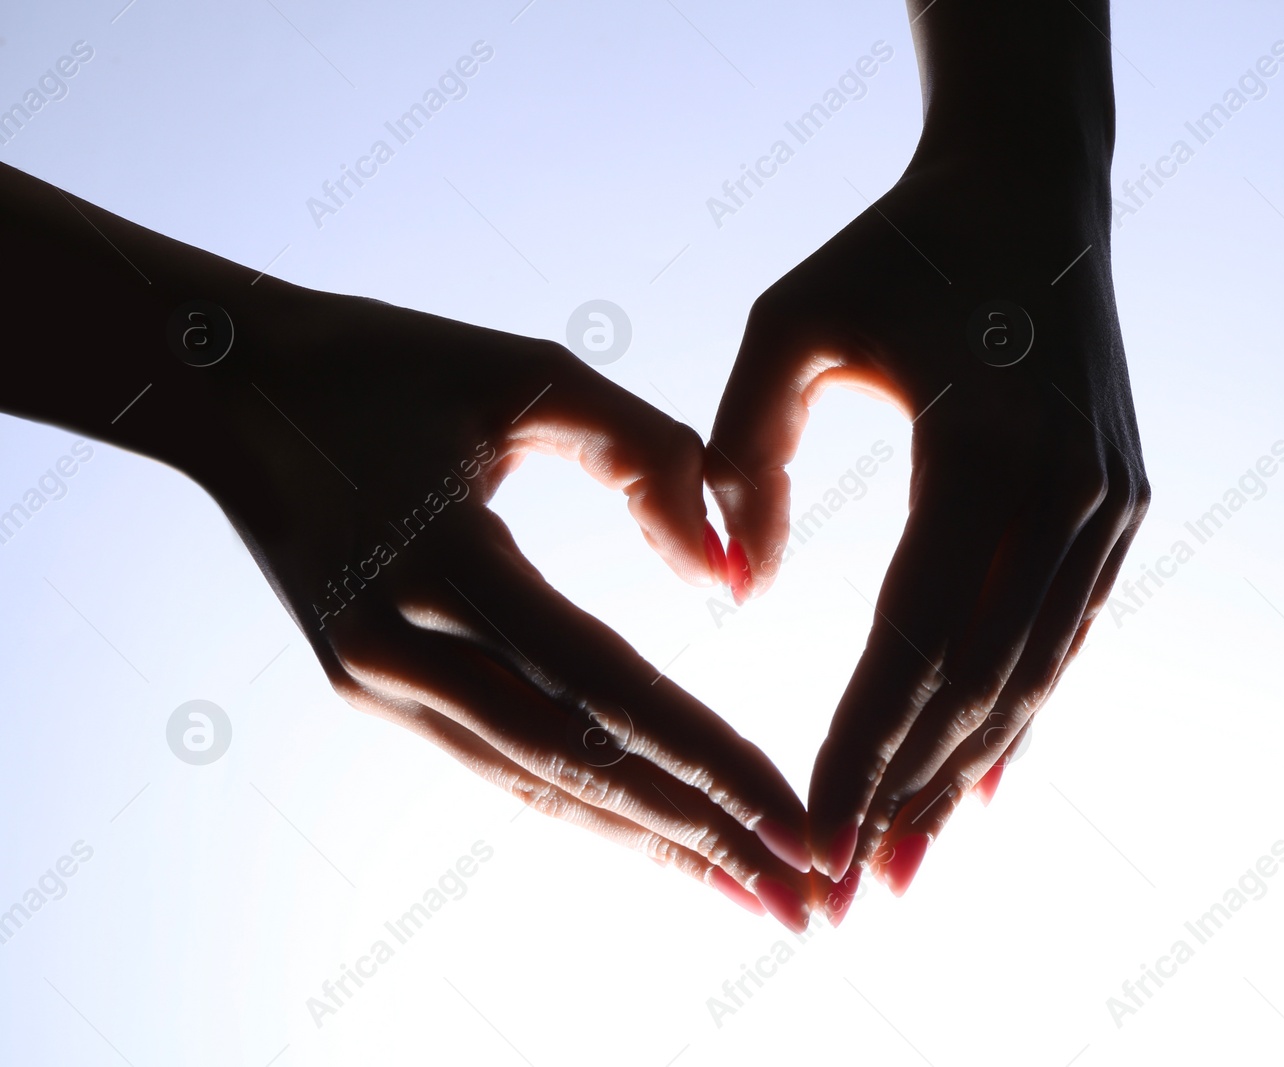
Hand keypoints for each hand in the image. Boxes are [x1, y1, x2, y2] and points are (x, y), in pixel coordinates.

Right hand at [190, 287, 817, 930]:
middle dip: (697, 834)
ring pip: (535, 784)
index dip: (704, 758)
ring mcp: (373, 683)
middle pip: (576, 764)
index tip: (791, 817)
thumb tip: (727, 576)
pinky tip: (649, 835)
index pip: (603, 685)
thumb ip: (649, 457)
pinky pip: (495, 762)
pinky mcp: (368, 691)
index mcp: (442, 560)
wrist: (223, 390)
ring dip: (646, 841)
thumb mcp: (528, 375)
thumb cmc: (385, 362)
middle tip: (801, 902)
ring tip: (744, 892)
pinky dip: (580, 805)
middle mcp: (399, 648)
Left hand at [705, 153, 1148, 915]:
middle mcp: (1066, 489)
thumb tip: (739, 592)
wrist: (1031, 195)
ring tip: (909, 860)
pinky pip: (1063, 635)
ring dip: (966, 772)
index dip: (862, 740)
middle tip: (854, 888)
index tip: (812, 825)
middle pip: (978, 676)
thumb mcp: (787, 323)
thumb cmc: (892, 252)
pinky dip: (1017, 714)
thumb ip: (742, 455)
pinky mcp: (1121, 508)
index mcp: (983, 443)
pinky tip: (980, 782)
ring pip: (1028, 672)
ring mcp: (1108, 505)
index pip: (914, 630)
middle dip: (911, 789)